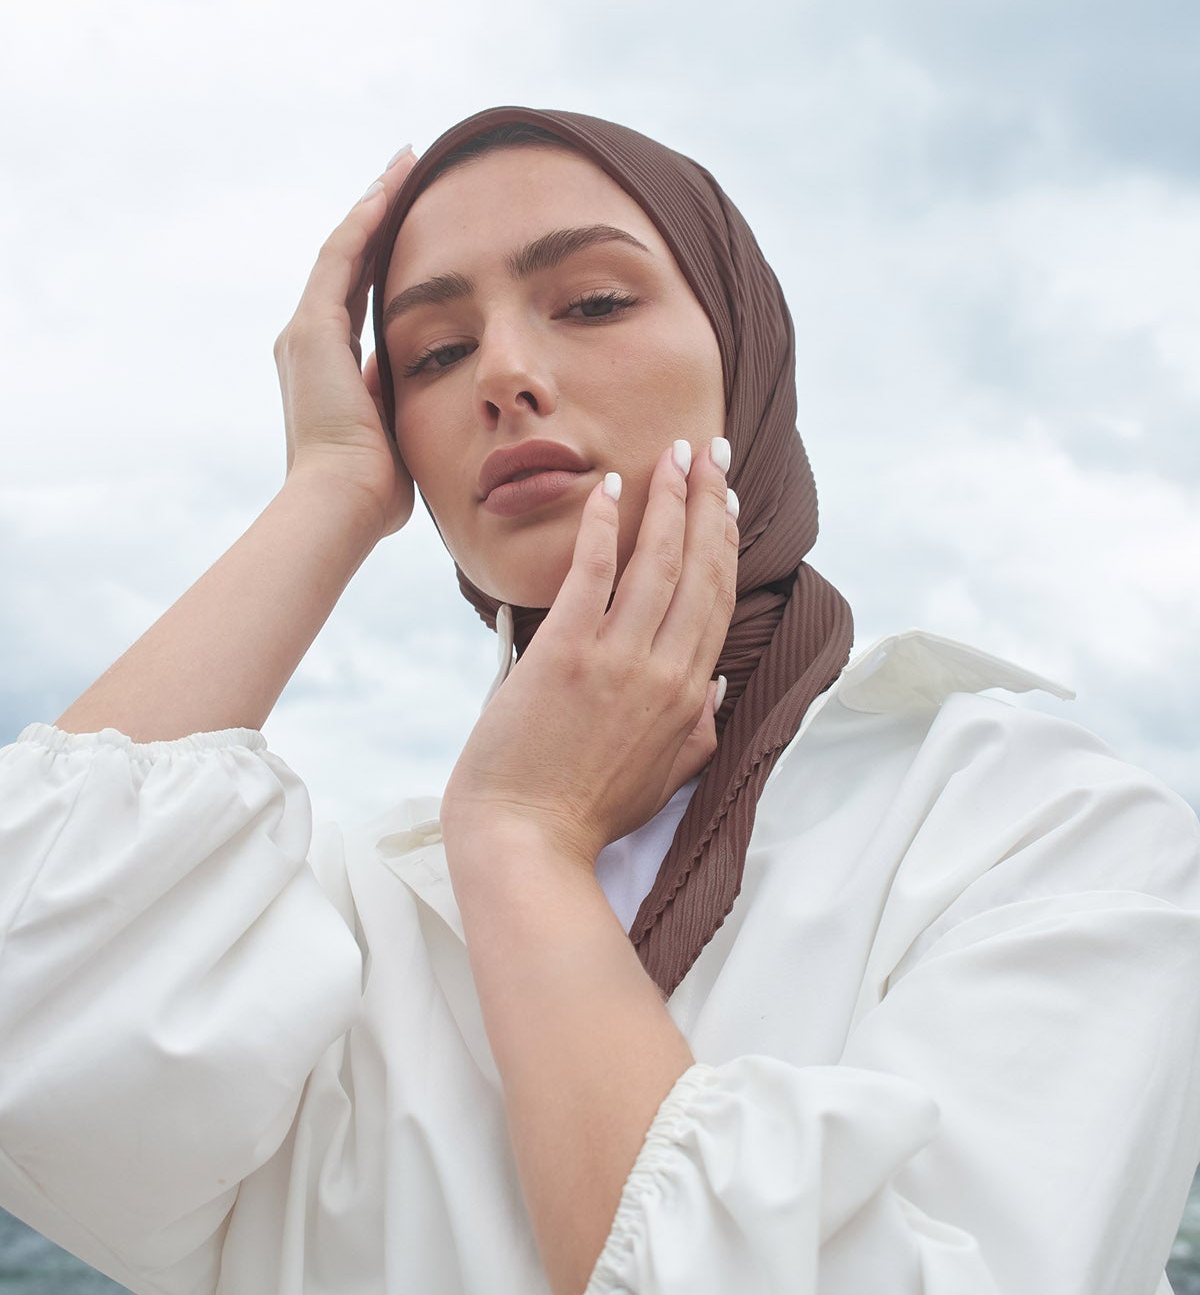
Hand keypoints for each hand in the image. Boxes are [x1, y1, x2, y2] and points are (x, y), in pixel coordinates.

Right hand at [274, 152, 417, 537]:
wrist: (340, 503)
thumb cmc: (374, 492)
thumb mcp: (395, 436)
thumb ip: (399, 406)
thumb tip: (420, 388)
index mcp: (329, 370)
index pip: (359, 297)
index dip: (383, 258)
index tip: (411, 225)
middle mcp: (307, 345)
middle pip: (346, 264)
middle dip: (377, 218)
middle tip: (405, 174)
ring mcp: (305, 335)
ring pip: (342, 251)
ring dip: (373, 206)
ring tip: (403, 166)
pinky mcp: (311, 331)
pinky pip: (339, 260)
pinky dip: (363, 223)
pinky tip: (388, 190)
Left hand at [439, 439, 738, 873]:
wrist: (527, 842)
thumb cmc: (587, 813)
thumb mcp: (666, 777)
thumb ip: (698, 727)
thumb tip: (717, 681)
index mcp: (690, 695)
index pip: (718, 598)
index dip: (726, 541)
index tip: (727, 498)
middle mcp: (664, 669)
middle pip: (698, 567)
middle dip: (707, 501)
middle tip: (710, 452)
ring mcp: (616, 658)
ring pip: (657, 561)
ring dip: (669, 499)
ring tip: (674, 454)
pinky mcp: (564, 653)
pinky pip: (594, 574)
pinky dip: (605, 526)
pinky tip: (611, 487)